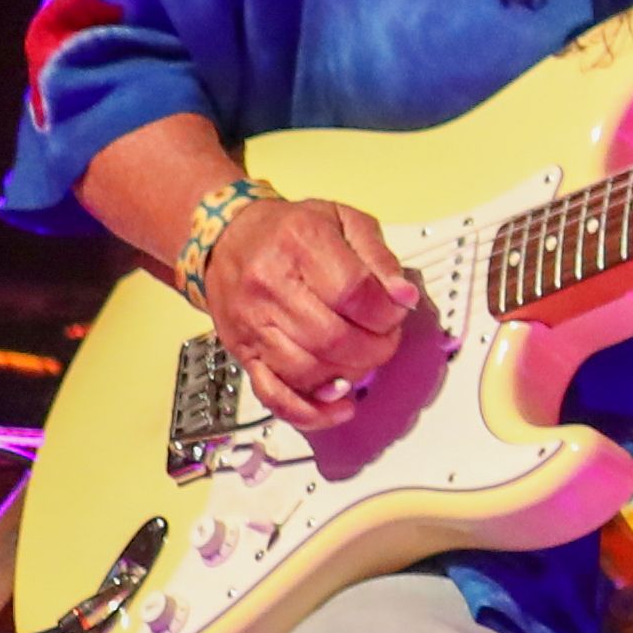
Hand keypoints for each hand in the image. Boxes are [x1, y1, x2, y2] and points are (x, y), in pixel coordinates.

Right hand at [203, 191, 423, 432]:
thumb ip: (378, 257)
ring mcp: (253, 324)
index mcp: (301, 244)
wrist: (228, 240)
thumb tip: (404, 297)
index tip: (397, 313)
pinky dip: (310, 411)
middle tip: (386, 340)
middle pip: (332, 337)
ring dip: (349, 375)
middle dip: (375, 348)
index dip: (386, 311)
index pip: (353, 291)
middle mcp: (271, 286)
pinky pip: (274, 394)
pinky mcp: (243, 353)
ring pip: (307, 370)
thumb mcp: (343, 221)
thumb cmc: (292, 230)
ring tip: (365, 362)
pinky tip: (338, 407)